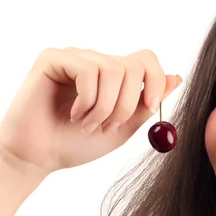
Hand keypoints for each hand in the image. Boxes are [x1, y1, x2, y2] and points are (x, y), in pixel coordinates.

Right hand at [0, 47, 181, 174]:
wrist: (38, 158)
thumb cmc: (76, 144)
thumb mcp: (122, 128)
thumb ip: (147, 104)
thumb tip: (177, 78)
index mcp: (113, 77)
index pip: (146, 59)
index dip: (156, 80)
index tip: (150, 107)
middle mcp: (95, 61)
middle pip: (133, 65)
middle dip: (126, 104)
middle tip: (108, 126)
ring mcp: (74, 57)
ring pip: (112, 69)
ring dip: (105, 107)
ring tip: (88, 125)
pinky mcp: (53, 58)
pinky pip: (88, 70)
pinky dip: (87, 100)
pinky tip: (73, 115)